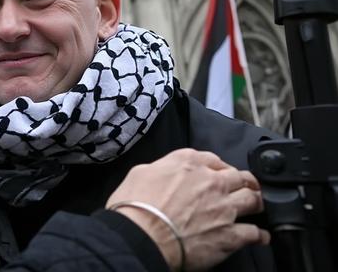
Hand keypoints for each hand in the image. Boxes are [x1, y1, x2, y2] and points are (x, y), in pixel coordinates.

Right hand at [106, 148, 268, 270]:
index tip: (219, 172)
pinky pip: (254, 233)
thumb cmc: (135, 206)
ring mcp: (224, 208)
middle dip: (243, 181)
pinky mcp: (230, 235)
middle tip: (244, 187)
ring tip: (256, 206)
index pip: (212, 159)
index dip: (218, 166)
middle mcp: (211, 182)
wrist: (142, 235)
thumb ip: (161, 168)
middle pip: (239, 177)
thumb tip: (164, 172)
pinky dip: (258, 234)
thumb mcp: (140, 173)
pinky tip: (260, 236)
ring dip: (255, 202)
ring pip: (253, 199)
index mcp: (188, 163)